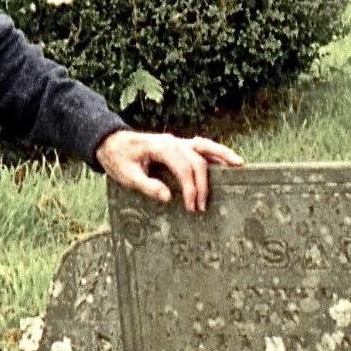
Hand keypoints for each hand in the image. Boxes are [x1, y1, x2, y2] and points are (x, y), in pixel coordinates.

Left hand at [95, 128, 243, 211]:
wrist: (110, 142)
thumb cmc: (118, 160)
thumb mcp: (127, 176)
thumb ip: (147, 186)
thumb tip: (167, 197)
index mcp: (161, 148)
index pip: (183, 167)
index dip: (190, 188)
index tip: (192, 207)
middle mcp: (173, 142)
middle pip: (196, 161)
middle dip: (202, 185)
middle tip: (201, 208)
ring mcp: (178, 142)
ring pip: (205, 146)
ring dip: (223, 155)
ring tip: (239, 165)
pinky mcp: (180, 145)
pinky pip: (202, 146)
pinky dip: (216, 152)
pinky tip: (228, 160)